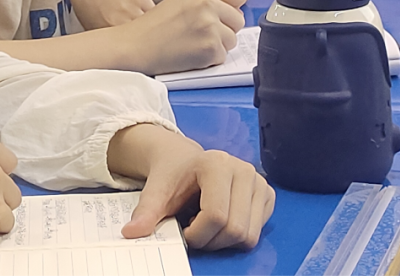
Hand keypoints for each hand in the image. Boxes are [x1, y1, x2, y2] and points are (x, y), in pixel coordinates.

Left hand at [113, 126, 273, 249]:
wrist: (184, 159)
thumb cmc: (173, 173)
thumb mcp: (157, 189)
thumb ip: (147, 211)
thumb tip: (131, 232)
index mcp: (217, 164)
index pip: (216, 215)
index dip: (198, 234)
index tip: (184, 231)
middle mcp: (244, 170)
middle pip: (235, 229)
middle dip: (211, 240)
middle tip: (194, 230)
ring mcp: (259, 182)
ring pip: (248, 235)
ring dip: (224, 240)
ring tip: (206, 223)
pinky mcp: (268, 194)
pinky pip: (257, 232)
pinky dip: (238, 235)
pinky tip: (222, 219)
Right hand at [118, 0, 246, 75]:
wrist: (136, 45)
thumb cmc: (154, 25)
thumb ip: (207, 0)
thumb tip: (233, 13)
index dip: (230, 7)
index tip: (220, 15)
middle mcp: (208, 3)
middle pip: (238, 19)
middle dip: (225, 28)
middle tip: (202, 33)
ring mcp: (210, 26)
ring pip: (232, 39)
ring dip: (217, 45)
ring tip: (193, 43)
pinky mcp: (210, 48)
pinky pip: (222, 56)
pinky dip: (209, 59)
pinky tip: (190, 53)